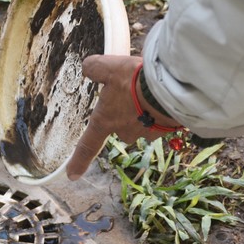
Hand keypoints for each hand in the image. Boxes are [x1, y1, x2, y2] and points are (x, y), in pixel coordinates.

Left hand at [67, 55, 179, 179]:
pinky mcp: (167, 129)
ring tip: (150, 89)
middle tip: (132, 92)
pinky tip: (163, 94)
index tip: (72, 175)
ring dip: (145, 109)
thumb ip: (94, 68)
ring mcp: (147, 133)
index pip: (88, 145)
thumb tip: (88, 67)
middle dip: (125, 113)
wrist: (171, 88)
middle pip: (121, 127)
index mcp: (106, 121)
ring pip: (143, 122)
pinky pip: (160, 119)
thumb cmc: (134, 81)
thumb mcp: (109, 68)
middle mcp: (125, 131)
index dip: (79, 160)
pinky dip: (160, 109)